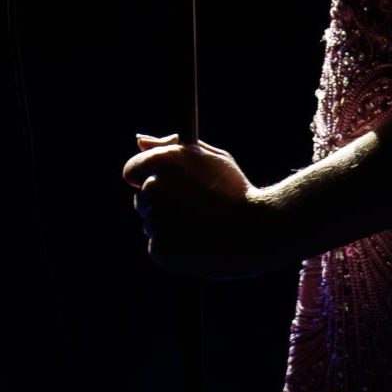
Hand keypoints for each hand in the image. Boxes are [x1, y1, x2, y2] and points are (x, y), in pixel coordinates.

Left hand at [120, 131, 290, 278]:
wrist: (259, 231)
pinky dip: (172, 248)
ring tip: (201, 226)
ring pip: (151, 224)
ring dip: (168, 225)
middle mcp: (154, 188)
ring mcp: (155, 220)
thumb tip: (140, 141)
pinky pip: (158, 247)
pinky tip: (197, 243)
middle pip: (141, 199)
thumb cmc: (237, 191)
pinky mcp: (161, 250)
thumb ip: (171, 146)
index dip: (147, 178)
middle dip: (161, 202)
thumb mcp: (211, 158)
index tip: (164, 186)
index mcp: (164, 161)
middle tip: (192, 208)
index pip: (131, 170)